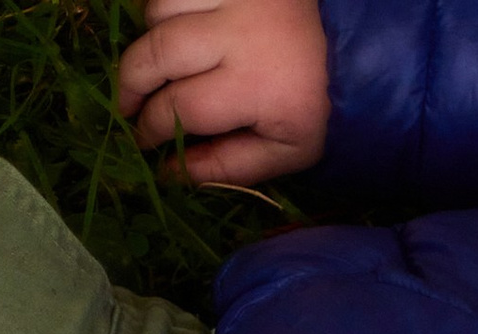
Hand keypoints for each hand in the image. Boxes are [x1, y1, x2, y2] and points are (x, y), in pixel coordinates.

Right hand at [117, 0, 328, 180]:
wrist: (350, 46)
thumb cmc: (315, 105)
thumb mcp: (285, 151)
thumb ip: (228, 165)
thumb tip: (169, 173)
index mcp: (256, 85)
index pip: (182, 107)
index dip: (152, 127)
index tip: (142, 142)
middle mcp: (239, 33)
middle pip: (159, 52)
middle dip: (131, 82)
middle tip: (126, 106)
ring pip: (159, 9)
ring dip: (149, 38)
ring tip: (157, 66)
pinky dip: (163, 8)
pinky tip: (172, 31)